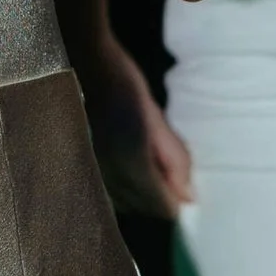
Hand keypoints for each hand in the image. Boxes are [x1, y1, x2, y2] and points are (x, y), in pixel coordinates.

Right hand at [83, 34, 195, 217]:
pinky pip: (110, 192)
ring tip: (153, 167)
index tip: (188, 192)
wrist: (86, 67)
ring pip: (125, 203)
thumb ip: (175, 160)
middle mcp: (110, 176)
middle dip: (160, 200)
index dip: (178, 202)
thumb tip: (189, 195)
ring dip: (142, 195)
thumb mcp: (157, 119)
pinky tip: (132, 167)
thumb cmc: (125, 86)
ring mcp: (95, 172)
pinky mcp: (86, 166)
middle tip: (172, 175)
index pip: (161, 206)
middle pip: (143, 209)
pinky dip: (126, 189)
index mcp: (132, 163)